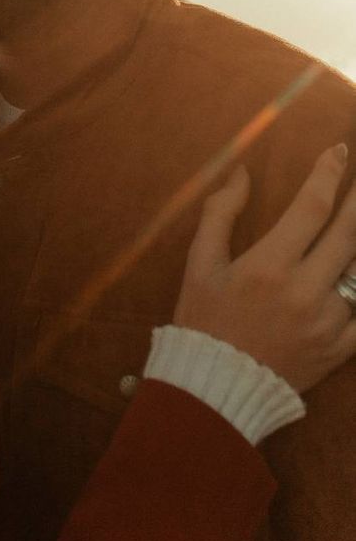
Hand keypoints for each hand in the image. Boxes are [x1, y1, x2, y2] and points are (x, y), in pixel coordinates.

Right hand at [174, 145, 355, 391]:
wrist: (216, 388)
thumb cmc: (204, 320)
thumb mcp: (200, 264)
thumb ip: (220, 214)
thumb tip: (241, 174)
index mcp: (268, 266)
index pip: (311, 207)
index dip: (328, 175)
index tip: (338, 152)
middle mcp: (303, 291)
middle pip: (349, 233)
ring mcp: (326, 322)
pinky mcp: (338, 349)